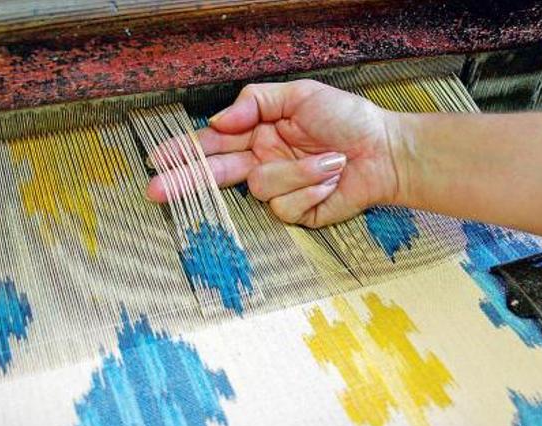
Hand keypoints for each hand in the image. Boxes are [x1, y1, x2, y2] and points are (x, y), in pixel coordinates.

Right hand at [145, 79, 403, 226]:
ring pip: (262, 187)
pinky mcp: (296, 213)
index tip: (159, 159)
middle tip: (156, 191)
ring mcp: (279, 190)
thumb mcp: (301, 95)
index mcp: (259, 134)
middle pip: (215, 175)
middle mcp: (263, 162)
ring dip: (298, 170)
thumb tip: (219, 121)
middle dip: (186, 182)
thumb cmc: (348, 119)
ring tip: (330, 160)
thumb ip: (255, 102)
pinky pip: (287, 206)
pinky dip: (313, 187)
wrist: (385, 152)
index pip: (214, 143)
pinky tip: (332, 178)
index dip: (185, 151)